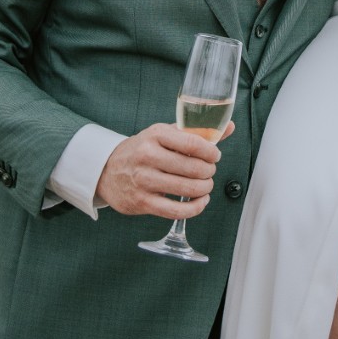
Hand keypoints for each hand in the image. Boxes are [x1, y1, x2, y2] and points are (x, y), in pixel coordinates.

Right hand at [96, 121, 233, 216]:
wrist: (108, 170)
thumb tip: (230, 127)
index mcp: (156, 134)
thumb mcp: (165, 134)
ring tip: (206, 185)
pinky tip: (200, 202)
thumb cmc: (143, 149)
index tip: (215, 155)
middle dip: (209, 171)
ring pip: (187, 189)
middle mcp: (148, 156)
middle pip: (192, 168)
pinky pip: (176, 210)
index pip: (192, 143)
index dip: (211, 152)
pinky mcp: (143, 202)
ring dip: (204, 189)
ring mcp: (144, 180)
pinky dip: (195, 208)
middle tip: (210, 171)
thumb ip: (197, 132)